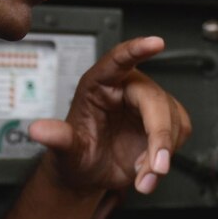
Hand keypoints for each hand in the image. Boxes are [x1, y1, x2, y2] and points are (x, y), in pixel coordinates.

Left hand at [27, 36, 191, 196]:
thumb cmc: (75, 156)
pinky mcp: (165, 121)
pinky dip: (168, 155)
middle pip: (155, 102)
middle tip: (155, 168)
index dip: (137, 50)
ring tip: (142, 176)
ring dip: (162, 154)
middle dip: (159, 137)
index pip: (119, 60)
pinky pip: (179, 132)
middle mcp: (126, 89)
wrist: (89, 174)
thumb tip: (38, 130)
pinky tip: (150, 168)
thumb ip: (57, 139)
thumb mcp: (64, 151)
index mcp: (99, 85)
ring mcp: (147, 105)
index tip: (156, 42)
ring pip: (172, 120)